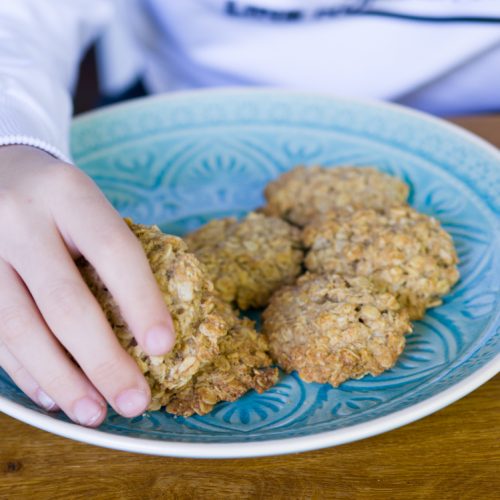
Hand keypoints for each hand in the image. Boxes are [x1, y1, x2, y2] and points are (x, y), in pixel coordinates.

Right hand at [0, 145, 174, 425]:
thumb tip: (147, 331)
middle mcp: (21, 219)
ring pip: (20, 328)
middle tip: (134, 401)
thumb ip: (111, 254)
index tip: (163, 347)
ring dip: (62, 379)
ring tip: (94, 413)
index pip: (114, 251)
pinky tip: (53, 395)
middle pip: (65, 302)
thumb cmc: (59, 198)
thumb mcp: (89, 205)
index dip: (141, 302)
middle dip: (103, 360)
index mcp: (69, 194)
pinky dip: (25, 372)